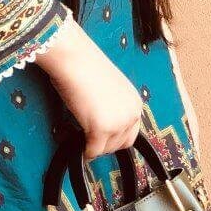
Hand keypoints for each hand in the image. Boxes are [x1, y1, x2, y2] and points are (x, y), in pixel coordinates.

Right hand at [37, 17, 142, 158]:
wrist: (75, 60)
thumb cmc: (85, 66)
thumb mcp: (109, 89)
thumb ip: (112, 106)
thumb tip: (102, 118)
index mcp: (135, 103)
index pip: (132, 133)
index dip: (116, 137)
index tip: (105, 138)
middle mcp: (131, 114)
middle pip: (121, 144)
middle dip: (106, 144)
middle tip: (91, 139)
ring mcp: (117, 123)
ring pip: (106, 149)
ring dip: (95, 146)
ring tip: (83, 137)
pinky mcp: (101, 129)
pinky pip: (93, 150)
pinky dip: (85, 151)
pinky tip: (78, 145)